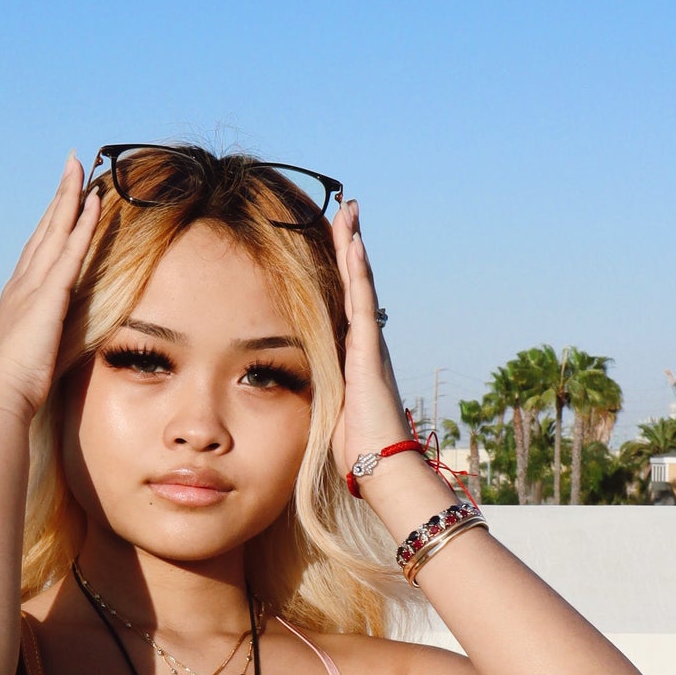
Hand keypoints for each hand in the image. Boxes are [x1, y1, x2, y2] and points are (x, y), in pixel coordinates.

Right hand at [0, 155, 99, 421]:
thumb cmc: (13, 388)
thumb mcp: (30, 357)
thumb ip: (42, 342)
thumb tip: (53, 345)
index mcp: (17, 298)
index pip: (37, 250)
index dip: (50, 223)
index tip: (62, 199)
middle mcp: (20, 284)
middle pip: (44, 230)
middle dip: (59, 196)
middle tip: (71, 165)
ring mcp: (32, 287)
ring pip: (55, 231)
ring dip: (69, 197)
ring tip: (81, 168)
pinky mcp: (48, 296)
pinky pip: (70, 252)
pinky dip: (82, 225)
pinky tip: (94, 203)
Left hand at [330, 200, 410, 479]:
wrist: (380, 464)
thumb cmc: (354, 446)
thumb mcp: (327, 409)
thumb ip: (318, 391)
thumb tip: (296, 389)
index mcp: (351, 353)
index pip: (341, 301)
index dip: (337, 270)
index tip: (331, 238)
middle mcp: (364, 342)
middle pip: (354, 282)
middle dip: (349, 245)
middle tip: (345, 210)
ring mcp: (370, 343)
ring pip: (361, 283)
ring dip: (354, 245)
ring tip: (349, 211)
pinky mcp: (370, 350)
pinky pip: (361, 302)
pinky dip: (358, 271)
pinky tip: (354, 243)